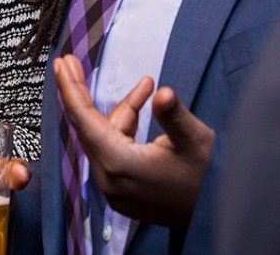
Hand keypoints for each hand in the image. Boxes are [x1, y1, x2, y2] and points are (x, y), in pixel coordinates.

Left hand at [53, 54, 213, 226]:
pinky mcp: (123, 193)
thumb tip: (163, 94)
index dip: (70, 88)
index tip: (60, 63)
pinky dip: (125, 129)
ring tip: (147, 87)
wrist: (219, 216)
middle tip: (70, 62)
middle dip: (82, 93)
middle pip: (88, 127)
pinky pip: (114, 151)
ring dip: (122, 111)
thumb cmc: (209, 177)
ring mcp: (115, 190)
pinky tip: (144, 108)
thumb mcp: (195, 140)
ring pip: (105, 138)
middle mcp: (109, 180)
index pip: (82, 119)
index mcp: (119, 164)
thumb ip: (173, 115)